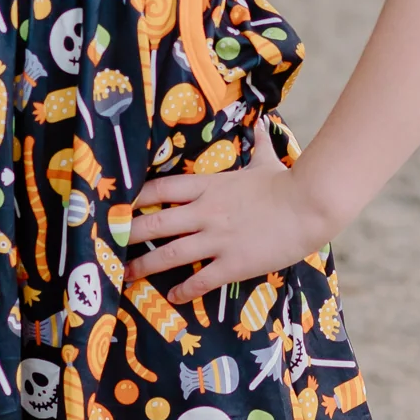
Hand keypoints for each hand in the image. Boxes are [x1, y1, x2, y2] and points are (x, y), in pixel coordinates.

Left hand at [125, 128, 333, 302]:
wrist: (310, 205)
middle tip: (109, 243)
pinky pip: (201, 280)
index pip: (162, 189)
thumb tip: (261, 123)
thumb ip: (258, 144)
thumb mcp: (267, 161)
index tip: (118, 204)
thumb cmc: (288, 183)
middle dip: (129, 234)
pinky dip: (184, 290)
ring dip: (145, 266)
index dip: (136, 197)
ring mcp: (217, 239)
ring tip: (126, 275)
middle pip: (156, 223)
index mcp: (209, 187)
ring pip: (170, 255)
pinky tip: (172, 297)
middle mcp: (205, 213)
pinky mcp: (232, 263)